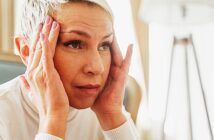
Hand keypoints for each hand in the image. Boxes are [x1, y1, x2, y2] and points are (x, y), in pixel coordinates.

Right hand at [20, 16, 68, 137]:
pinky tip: (48, 35)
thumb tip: (22, 78)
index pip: (34, 52)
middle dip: (42, 32)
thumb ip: (28, 83)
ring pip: (42, 49)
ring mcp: (39, 73)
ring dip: (47, 34)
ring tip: (52, 22)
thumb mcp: (34, 91)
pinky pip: (46, 56)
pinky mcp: (47, 75)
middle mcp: (33, 71)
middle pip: (36, 47)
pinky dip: (46, 44)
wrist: (53, 114)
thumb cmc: (47, 103)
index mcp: (31, 74)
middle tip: (47, 20)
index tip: (42, 29)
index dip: (37, 39)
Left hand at [91, 35, 132, 129]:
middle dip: (107, 41)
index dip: (98, 44)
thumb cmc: (96, 99)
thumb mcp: (88, 85)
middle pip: (110, 52)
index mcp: (103, 71)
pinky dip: (129, 55)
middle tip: (104, 28)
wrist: (105, 111)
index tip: (93, 33)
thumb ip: (83, 77)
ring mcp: (118, 73)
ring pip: (117, 55)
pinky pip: (126, 64)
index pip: (100, 54)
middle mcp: (112, 70)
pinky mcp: (122, 77)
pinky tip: (130, 45)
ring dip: (116, 44)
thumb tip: (71, 71)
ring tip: (114, 32)